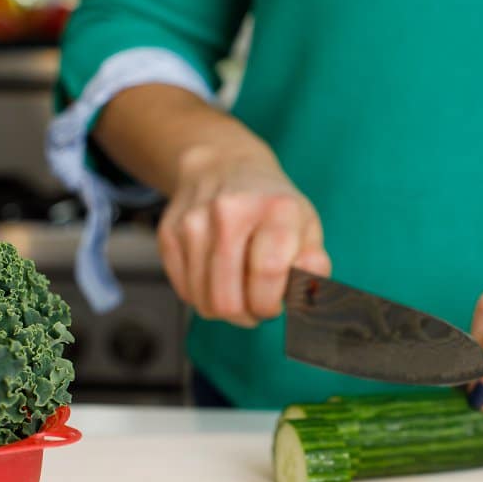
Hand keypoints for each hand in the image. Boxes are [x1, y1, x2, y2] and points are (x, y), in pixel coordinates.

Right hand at [157, 147, 330, 326]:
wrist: (224, 167)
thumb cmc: (271, 207)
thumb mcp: (306, 227)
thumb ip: (314, 266)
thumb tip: (307, 295)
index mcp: (275, 209)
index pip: (268, 272)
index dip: (271, 302)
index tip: (275, 303)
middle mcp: (229, 211)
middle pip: (228, 299)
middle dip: (247, 315)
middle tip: (257, 303)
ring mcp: (193, 222)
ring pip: (204, 302)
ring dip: (226, 310)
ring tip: (239, 290)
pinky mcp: (168, 235)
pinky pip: (185, 293)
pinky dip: (204, 296)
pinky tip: (218, 278)